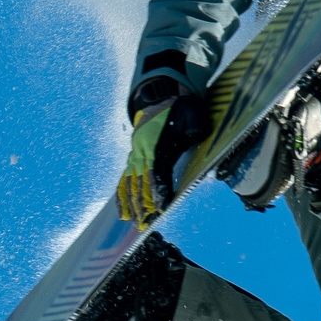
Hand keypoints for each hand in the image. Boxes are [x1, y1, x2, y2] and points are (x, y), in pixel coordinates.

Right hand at [117, 77, 211, 221]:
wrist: (160, 97)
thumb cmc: (180, 109)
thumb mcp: (193, 115)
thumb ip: (196, 128)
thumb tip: (199, 138)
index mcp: (156, 142)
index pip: (157, 171)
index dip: (158, 190)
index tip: (159, 208)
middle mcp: (142, 150)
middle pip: (141, 182)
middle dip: (142, 204)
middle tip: (144, 224)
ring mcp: (135, 154)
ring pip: (130, 183)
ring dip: (131, 204)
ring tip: (132, 222)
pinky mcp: (133, 157)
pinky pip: (125, 178)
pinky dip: (121, 195)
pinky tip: (122, 211)